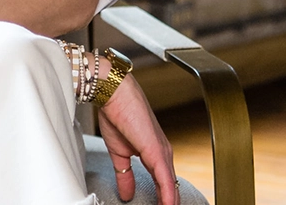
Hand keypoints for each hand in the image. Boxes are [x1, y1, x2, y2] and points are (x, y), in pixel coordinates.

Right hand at [97, 72, 178, 204]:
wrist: (113, 92)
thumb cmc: (116, 113)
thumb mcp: (118, 152)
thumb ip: (124, 174)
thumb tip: (126, 193)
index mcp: (154, 152)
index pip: (164, 183)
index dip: (163, 199)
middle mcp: (162, 153)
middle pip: (171, 187)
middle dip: (169, 203)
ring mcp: (162, 152)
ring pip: (172, 186)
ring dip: (170, 203)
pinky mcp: (157, 151)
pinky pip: (166, 180)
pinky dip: (168, 197)